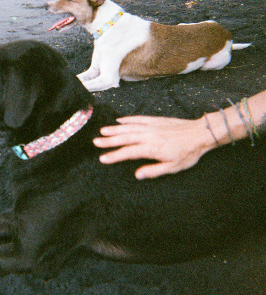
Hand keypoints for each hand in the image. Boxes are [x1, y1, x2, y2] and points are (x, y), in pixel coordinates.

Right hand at [93, 115, 215, 179]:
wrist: (200, 133)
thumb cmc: (188, 153)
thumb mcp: (173, 167)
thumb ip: (153, 171)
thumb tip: (137, 175)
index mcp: (151, 148)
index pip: (127, 152)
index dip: (114, 155)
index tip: (102, 158)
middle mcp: (148, 135)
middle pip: (124, 138)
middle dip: (109, 140)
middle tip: (95, 142)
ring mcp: (151, 126)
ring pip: (129, 127)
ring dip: (115, 129)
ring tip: (102, 131)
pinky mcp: (156, 120)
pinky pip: (138, 119)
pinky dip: (128, 119)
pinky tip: (120, 121)